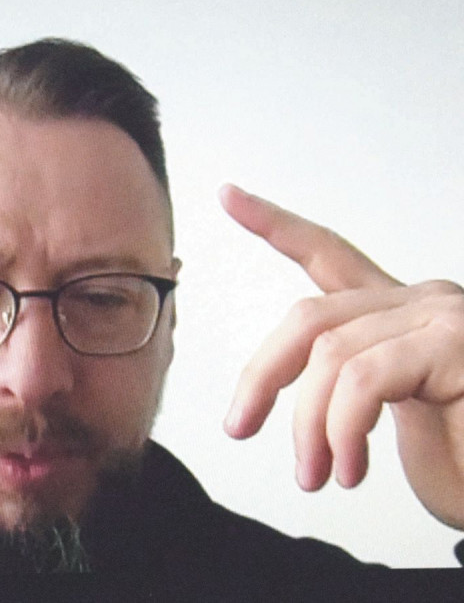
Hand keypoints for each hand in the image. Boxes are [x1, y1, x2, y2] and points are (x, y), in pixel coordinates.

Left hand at [219, 184, 463, 528]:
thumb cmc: (462, 461)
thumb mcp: (383, 416)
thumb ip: (342, 384)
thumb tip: (269, 397)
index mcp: (396, 312)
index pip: (325, 253)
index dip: (274, 224)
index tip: (229, 196)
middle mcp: (421, 301)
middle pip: (307, 318)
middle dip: (261, 376)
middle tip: (239, 428)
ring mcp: (443, 317)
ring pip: (330, 354)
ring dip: (310, 425)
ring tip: (317, 474)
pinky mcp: (458, 344)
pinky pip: (364, 379)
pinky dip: (343, 430)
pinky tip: (350, 468)